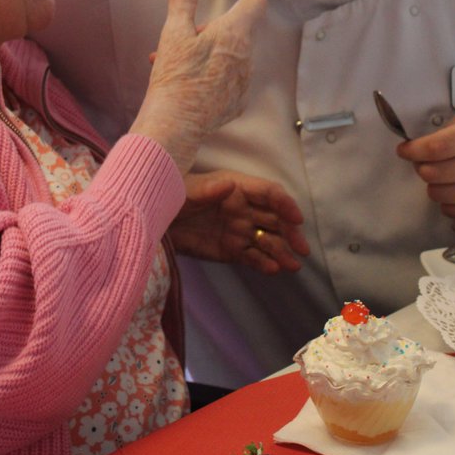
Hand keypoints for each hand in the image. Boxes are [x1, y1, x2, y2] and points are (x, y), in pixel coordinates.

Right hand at [130, 0, 265, 172]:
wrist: (175, 124)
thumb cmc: (175, 76)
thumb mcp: (174, 32)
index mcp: (235, 35)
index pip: (255, 4)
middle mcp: (246, 58)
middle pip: (237, 32)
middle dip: (215, 28)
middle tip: (188, 35)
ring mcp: (243, 83)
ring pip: (232, 56)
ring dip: (212, 52)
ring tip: (180, 61)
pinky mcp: (236, 103)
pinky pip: (229, 80)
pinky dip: (214, 75)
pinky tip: (191, 83)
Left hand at [168, 170, 307, 273]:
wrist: (153, 222)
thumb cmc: (170, 196)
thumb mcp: (186, 191)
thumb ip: (209, 189)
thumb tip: (230, 185)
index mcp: (236, 188)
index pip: (268, 193)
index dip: (285, 204)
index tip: (296, 218)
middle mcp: (243, 209)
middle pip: (275, 219)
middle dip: (291, 233)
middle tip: (302, 249)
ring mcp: (239, 230)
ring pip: (267, 240)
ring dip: (282, 252)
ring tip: (292, 266)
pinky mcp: (232, 250)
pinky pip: (252, 257)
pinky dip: (263, 263)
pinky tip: (273, 270)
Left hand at [397, 101, 454, 220]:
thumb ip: (453, 122)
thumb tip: (423, 142)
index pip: (435, 147)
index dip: (412, 150)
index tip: (405, 150)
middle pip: (431, 172)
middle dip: (420, 165)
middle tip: (425, 160)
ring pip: (437, 194)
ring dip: (433, 183)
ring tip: (444, 173)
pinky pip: (451, 211)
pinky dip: (447, 200)